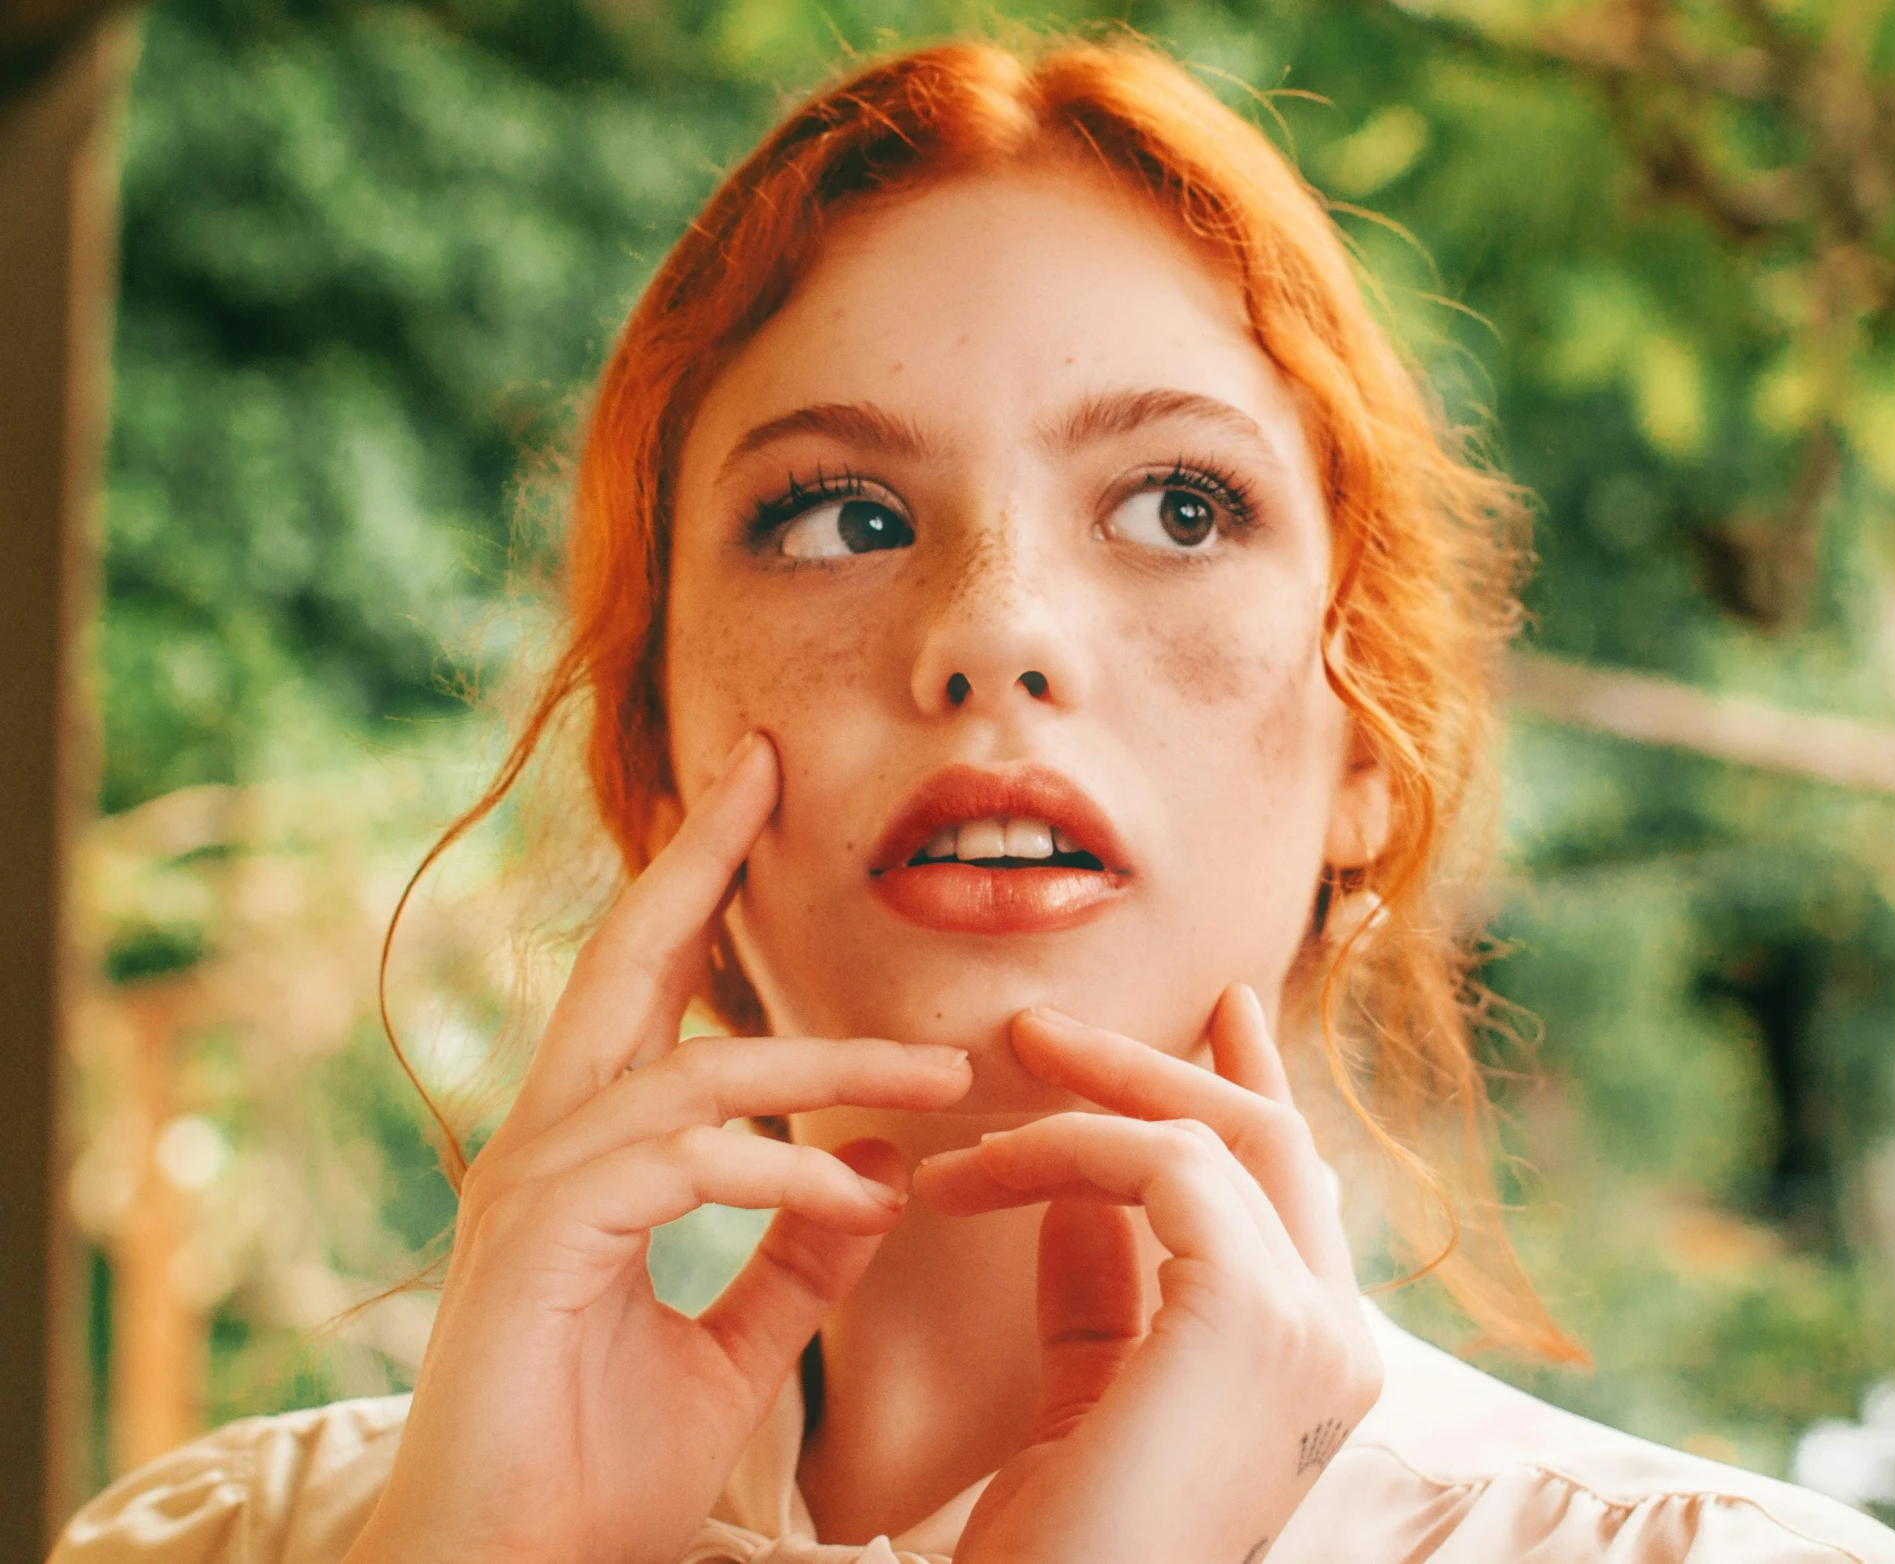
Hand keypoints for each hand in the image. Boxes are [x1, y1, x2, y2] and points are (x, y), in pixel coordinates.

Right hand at [346, 734, 973, 1563]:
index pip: (652, 998)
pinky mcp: (540, 1242)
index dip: (700, 897)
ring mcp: (533, 1188)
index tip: (760, 810)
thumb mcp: (733, 1351)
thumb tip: (882, 1180)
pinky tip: (865, 1192)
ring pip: (694, 1069)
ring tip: (941, 1079)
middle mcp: (548, 1148)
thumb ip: (797, 1260)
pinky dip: (788, 1172)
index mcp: (589, 1158)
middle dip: (697, 858)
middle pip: (626, 963)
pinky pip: (686, 1165)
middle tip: (765, 763)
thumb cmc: (594, 1475)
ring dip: (828, 1064)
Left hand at [914, 989, 1381, 1563]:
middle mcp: (1338, 1343)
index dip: (1253, 1091)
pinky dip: (1058, 1149)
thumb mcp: (1089, 1399)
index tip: (1222, 1013)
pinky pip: (1160, 1163)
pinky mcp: (1253, 1310)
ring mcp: (1311, 1328)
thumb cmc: (1060, 1553)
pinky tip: (969, 1178)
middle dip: (1163, 1065)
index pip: (1295, 1195)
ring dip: (1079, 1103)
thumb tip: (1080, 1194)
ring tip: (969, 1112)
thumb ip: (1104, 1295)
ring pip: (1209, 1138)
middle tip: (1045, 1026)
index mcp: (1314, 1367)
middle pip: (1270, 1145)